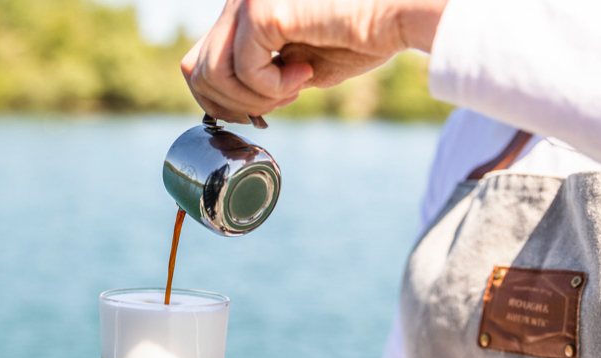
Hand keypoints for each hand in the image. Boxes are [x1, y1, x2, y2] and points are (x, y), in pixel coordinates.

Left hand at [181, 0, 447, 122]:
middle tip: (280, 101)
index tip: (269, 104)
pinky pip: (242, 71)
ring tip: (294, 88)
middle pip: (196, 69)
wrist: (404, 13)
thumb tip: (233, 104)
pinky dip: (271, 88)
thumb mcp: (299, 63)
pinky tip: (304, 75)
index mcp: (247, 7)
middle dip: (233, 103)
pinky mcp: (261, 10)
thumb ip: (261, 75)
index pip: (201, 60)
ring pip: (212, 73)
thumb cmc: (365, 35)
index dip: (224, 97)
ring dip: (253, 98)